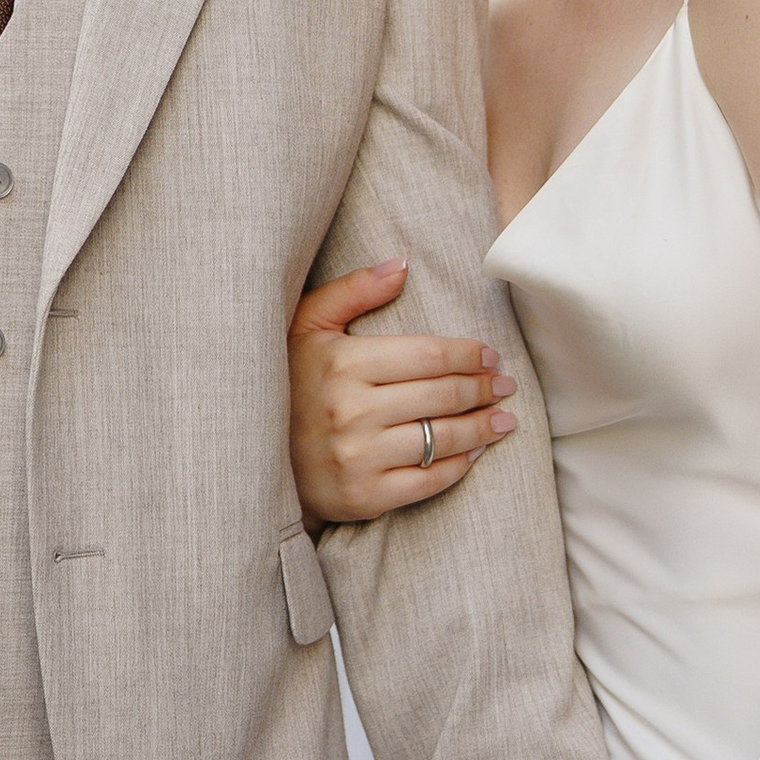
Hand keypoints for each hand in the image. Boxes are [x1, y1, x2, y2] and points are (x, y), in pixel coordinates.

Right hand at [288, 262, 517, 521]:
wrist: (253, 455)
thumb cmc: (289, 382)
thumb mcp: (307, 325)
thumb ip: (354, 289)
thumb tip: (404, 264)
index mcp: (343, 363)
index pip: (428, 355)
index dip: (468, 354)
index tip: (490, 355)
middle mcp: (351, 410)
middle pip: (442, 395)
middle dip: (483, 388)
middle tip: (506, 384)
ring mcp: (359, 457)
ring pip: (443, 437)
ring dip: (484, 427)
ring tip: (504, 418)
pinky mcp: (365, 496)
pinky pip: (429, 479)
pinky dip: (461, 465)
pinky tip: (477, 451)